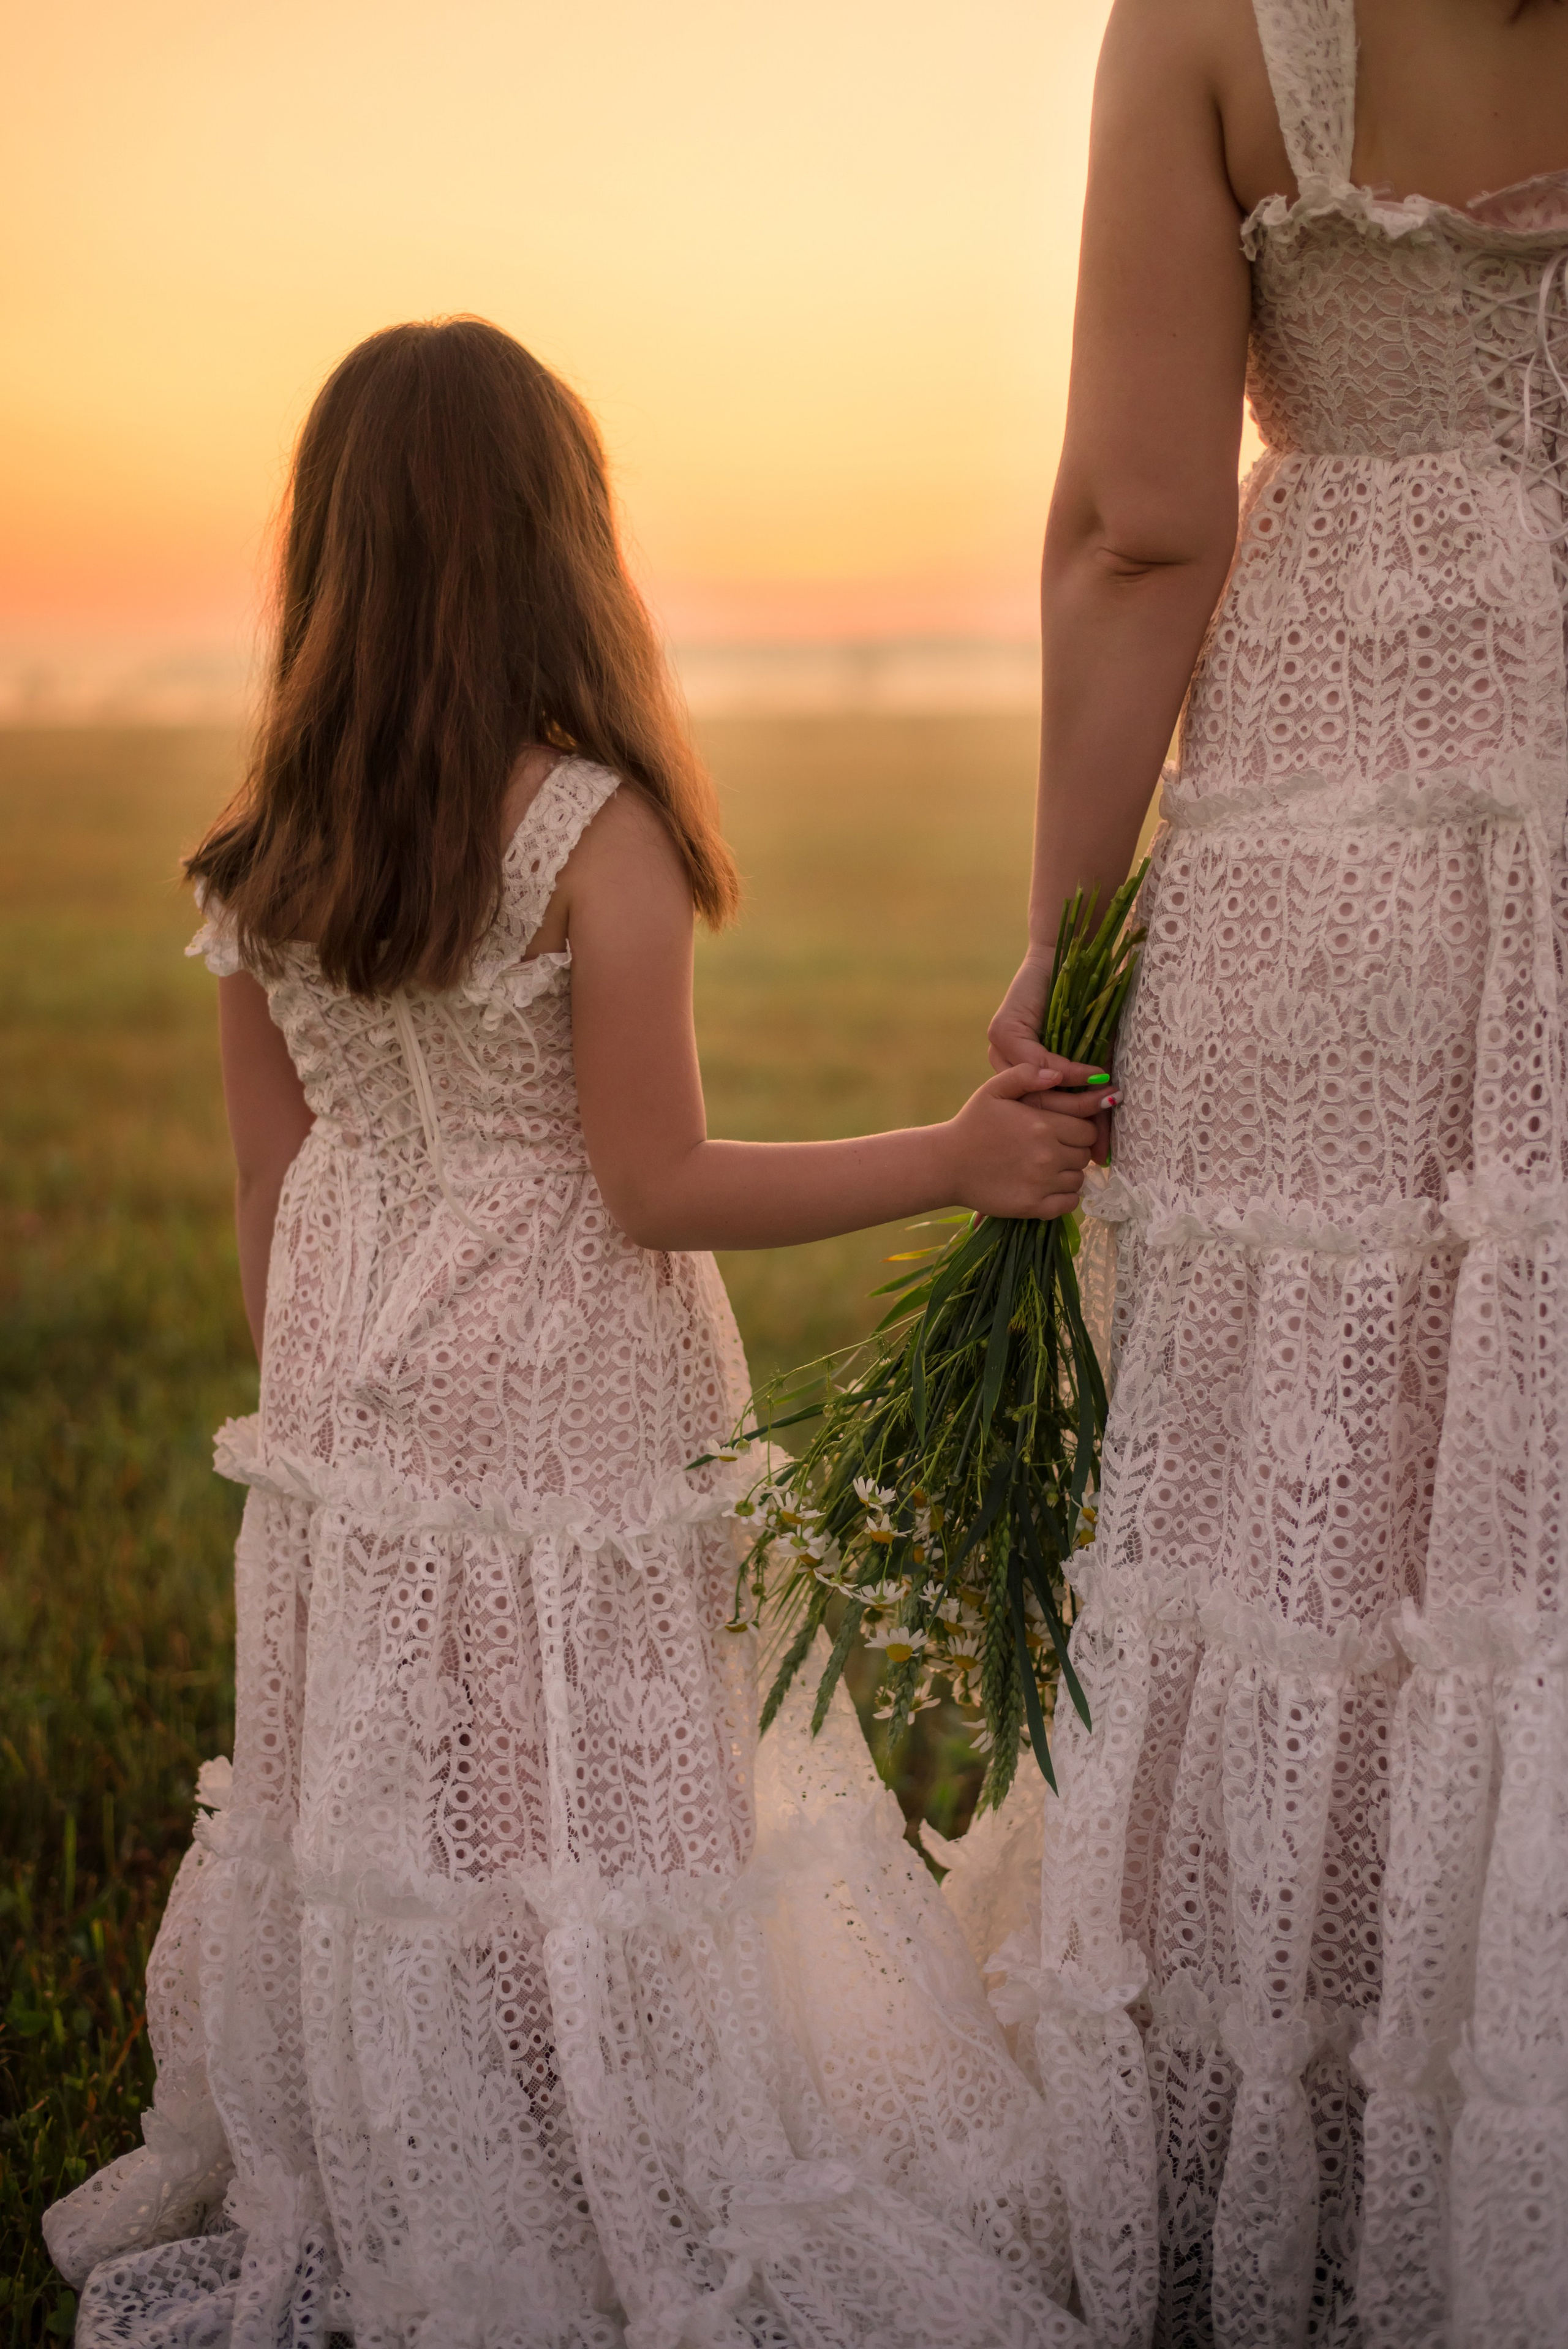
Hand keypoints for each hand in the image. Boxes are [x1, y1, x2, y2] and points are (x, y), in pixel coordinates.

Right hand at [940, 1063, 1113, 1221]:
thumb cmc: (972, 1124)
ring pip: (1078, 1179)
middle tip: (1054, 1150)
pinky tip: (1049, 1188)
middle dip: (1074, 1151)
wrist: (946, 1164)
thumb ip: (1026, 1075)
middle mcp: (1048, 1154)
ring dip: (1068, 1174)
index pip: (1087, 1130)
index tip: (1063, 1132)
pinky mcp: (1033, 1206)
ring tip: (1048, 1169)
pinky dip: (1065, 1197)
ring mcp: (1041, 1183)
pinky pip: (1069, 1203)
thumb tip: (1059, 1075)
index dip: (1079, 1130)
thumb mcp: (994, 1089)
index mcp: (1043, 1125)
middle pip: (1084, 1155)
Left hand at [988, 955, 1116, 1165]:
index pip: (1044, 1118)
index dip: (1072, 1137)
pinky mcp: (1002, 1031)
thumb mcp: (1094, 1060)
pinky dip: (1064, 1070)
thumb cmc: (1087, 1010)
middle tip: (1099, 1137)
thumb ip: (1094, 1102)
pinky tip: (1090, 1075)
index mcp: (1024, 1081)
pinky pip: (1034, 1062)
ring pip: (1032, 1092)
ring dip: (1069, 1101)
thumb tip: (1102, 1153)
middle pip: (1036, 1111)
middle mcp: (1006, 1070)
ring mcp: (999, 1051)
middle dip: (1072, 1125)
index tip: (1098, 1157)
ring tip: (1101, 1105)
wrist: (1070, 958)